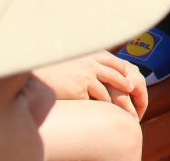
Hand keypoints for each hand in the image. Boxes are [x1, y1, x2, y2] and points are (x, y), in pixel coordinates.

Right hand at [32, 51, 147, 118]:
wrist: (38, 77)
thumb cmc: (54, 69)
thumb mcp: (73, 59)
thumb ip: (87, 61)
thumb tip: (99, 67)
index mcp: (90, 55)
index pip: (112, 61)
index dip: (121, 69)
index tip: (128, 76)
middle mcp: (90, 65)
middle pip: (115, 76)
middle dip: (124, 84)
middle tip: (132, 90)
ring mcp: (85, 78)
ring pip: (106, 92)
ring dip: (113, 101)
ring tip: (119, 107)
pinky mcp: (78, 91)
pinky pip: (93, 101)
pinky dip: (99, 108)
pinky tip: (101, 113)